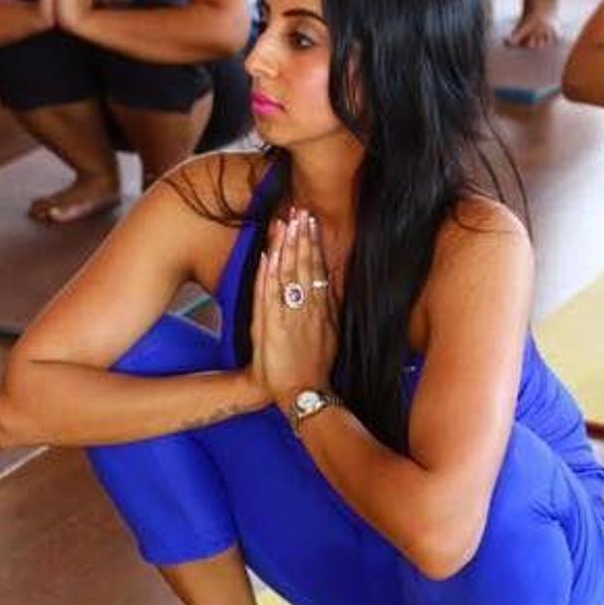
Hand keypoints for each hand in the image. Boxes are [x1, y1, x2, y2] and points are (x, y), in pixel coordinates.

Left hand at [252, 209, 337, 407]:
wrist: (302, 393)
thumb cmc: (315, 366)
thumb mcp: (332, 334)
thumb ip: (332, 308)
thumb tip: (335, 282)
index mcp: (322, 309)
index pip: (318, 268)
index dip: (314, 243)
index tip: (312, 222)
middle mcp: (307, 308)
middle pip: (305, 265)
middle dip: (302, 237)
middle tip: (300, 210)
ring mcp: (290, 315)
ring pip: (287, 275)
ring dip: (286, 247)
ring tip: (285, 222)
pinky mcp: (272, 326)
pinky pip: (269, 295)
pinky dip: (268, 274)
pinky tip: (267, 255)